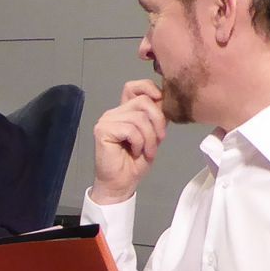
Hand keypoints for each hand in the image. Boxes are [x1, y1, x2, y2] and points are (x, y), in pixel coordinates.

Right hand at [90, 80, 166, 204]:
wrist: (121, 184)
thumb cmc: (135, 163)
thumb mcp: (153, 135)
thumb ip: (156, 117)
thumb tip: (166, 100)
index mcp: (125, 111)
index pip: (135, 86)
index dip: (150, 89)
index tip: (161, 103)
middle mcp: (114, 112)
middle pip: (144, 102)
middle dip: (158, 121)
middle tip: (159, 140)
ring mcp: (107, 120)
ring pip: (139, 117)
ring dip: (150, 137)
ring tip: (147, 151)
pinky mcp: (103, 130)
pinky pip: (131, 129)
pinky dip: (139, 142)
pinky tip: (135, 152)